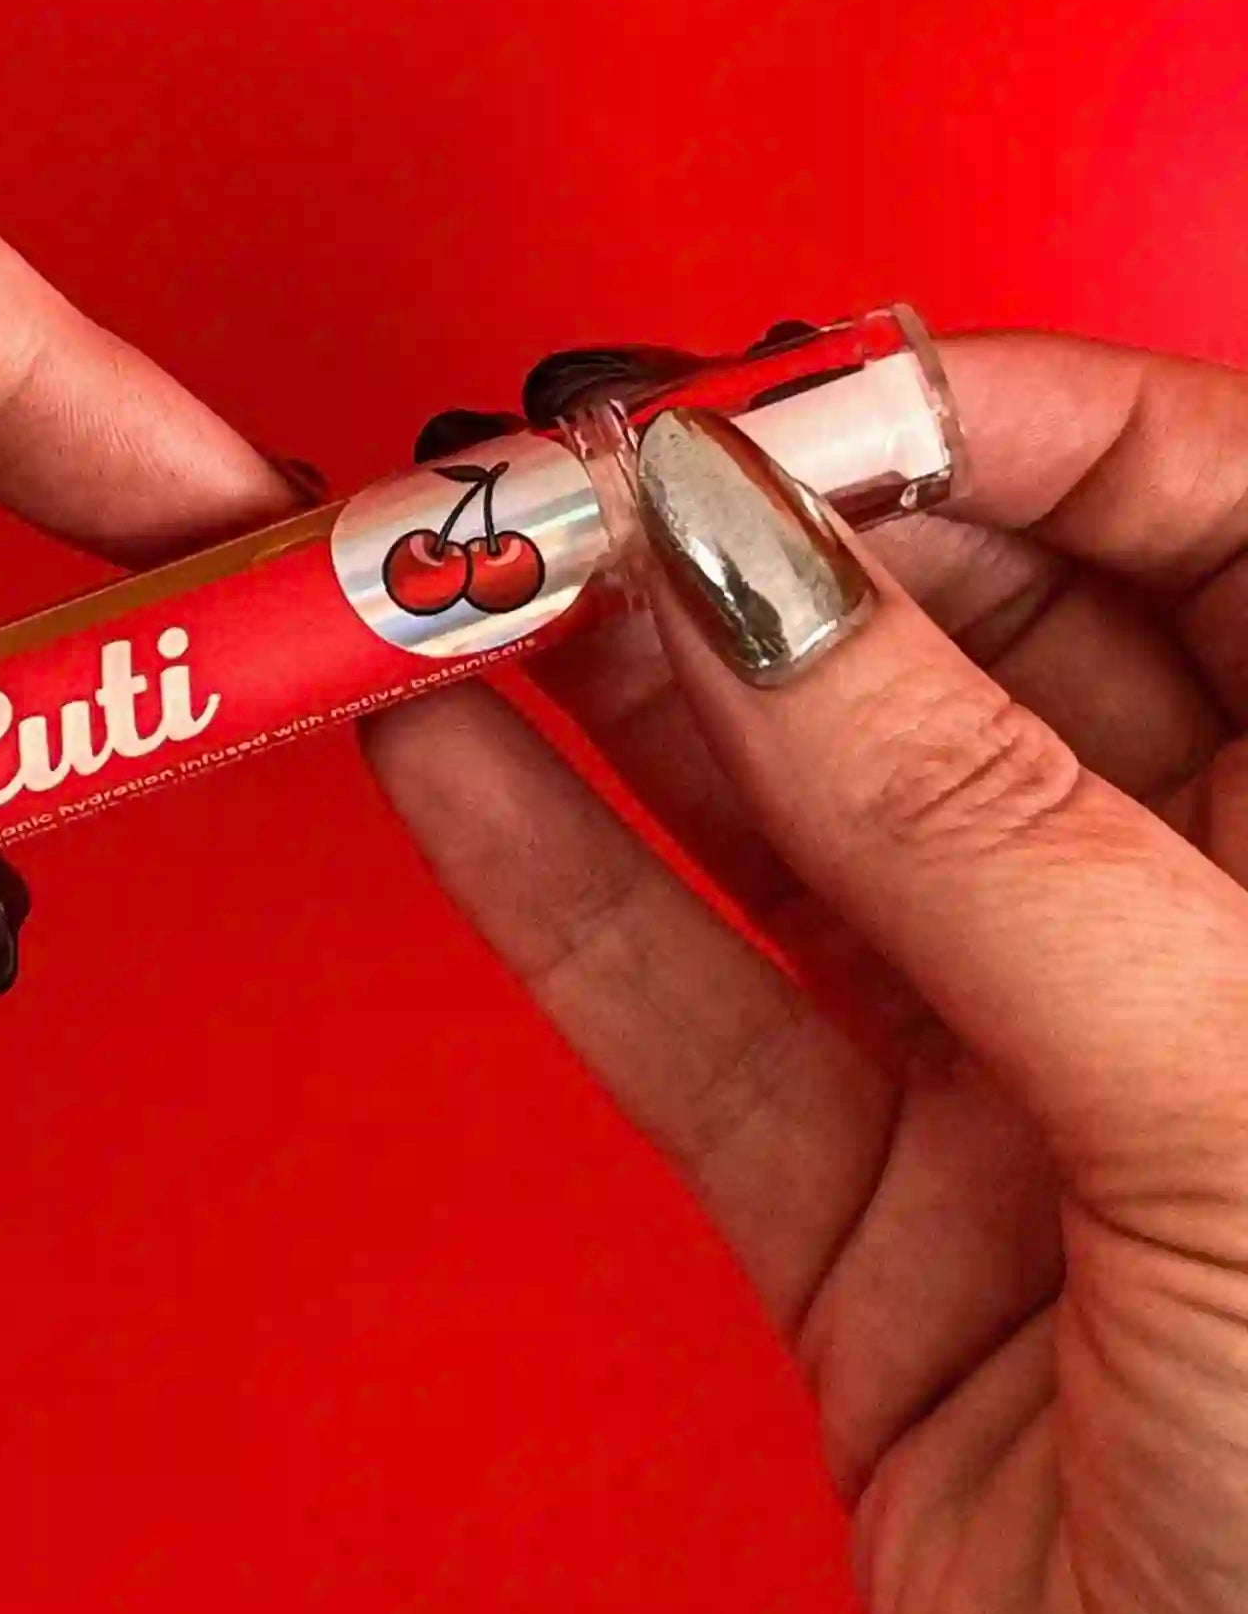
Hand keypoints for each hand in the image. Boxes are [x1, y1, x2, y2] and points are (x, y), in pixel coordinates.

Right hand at [368, 332, 1247, 1613]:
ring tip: (456, 589)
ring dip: (614, 696)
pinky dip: (558, 892)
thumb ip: (981, 824)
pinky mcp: (869, 1216)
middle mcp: (1200, 928)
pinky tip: (445, 770)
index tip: (770, 396)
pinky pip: (694, 1014)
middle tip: (558, 484)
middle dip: (742, 553)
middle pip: (950, 655)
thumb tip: (766, 569)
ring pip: (790, 822)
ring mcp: (1020, 1071)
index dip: (978, 424)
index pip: (1197, 514)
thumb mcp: (1241, 1112)